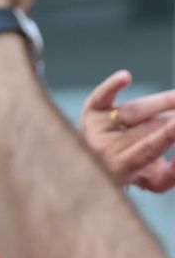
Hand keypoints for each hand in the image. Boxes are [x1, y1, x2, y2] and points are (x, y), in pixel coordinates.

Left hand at [80, 71, 174, 192]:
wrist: (90, 165)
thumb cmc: (133, 169)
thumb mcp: (154, 180)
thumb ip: (172, 172)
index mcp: (122, 168)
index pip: (147, 149)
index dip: (166, 135)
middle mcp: (104, 149)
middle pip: (149, 125)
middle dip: (172, 118)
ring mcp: (96, 129)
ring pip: (135, 110)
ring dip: (163, 101)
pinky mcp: (92, 111)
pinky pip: (101, 97)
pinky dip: (112, 87)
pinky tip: (125, 78)